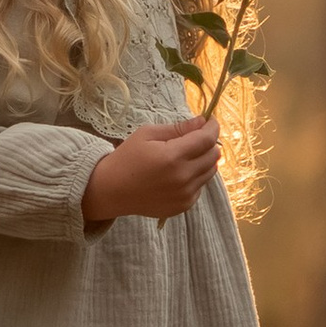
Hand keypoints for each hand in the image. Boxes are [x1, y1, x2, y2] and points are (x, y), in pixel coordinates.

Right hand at [83, 114, 220, 226]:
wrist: (112, 190)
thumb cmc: (127, 157)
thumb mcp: (147, 134)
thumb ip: (178, 128)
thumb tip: (202, 122)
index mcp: (172, 157)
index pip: (207, 139)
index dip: (212, 127)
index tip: (210, 120)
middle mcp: (183, 178)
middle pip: (214, 155)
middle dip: (209, 142)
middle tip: (195, 136)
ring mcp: (185, 195)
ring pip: (211, 171)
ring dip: (204, 159)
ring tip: (186, 154)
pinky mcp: (184, 206)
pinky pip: (201, 186)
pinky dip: (196, 175)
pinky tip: (178, 172)